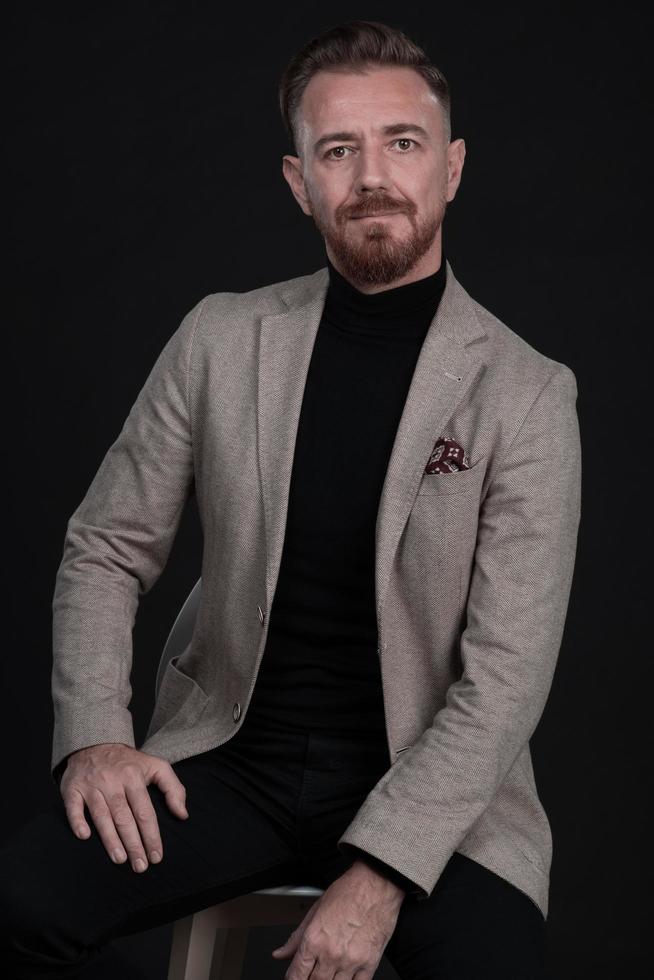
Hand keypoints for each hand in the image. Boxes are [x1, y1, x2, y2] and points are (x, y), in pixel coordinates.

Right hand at [59, 742, 188, 872]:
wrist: (95, 742)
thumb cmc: (129, 762)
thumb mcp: (156, 766)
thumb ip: (174, 788)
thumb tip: (182, 815)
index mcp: (134, 776)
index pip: (145, 811)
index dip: (152, 835)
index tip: (157, 856)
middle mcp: (112, 781)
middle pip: (124, 817)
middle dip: (134, 843)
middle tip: (140, 866)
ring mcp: (91, 785)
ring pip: (102, 815)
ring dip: (110, 839)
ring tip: (120, 859)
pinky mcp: (72, 788)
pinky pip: (73, 807)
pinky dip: (77, 821)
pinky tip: (84, 836)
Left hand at [271, 859, 404, 978]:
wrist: (376, 884)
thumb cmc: (348, 892)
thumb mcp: (315, 910)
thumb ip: (296, 937)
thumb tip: (280, 953)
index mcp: (314, 939)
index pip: (296, 975)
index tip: (295, 978)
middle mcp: (331, 953)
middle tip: (313, 973)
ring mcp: (351, 961)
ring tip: (330, 972)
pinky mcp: (370, 963)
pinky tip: (345, 977)